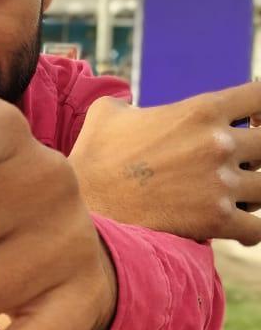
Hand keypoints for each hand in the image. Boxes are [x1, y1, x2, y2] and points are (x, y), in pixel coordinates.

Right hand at [69, 82, 260, 244]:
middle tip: (240, 163)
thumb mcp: (109, 111)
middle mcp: (219, 144)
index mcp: (201, 111)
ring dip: (255, 191)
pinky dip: (250, 229)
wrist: (85, 204)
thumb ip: (132, 99)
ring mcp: (221, 183)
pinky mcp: (216, 220)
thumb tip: (132, 105)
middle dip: (258, 153)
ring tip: (237, 196)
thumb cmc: (94, 156)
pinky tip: (236, 226)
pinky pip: (257, 228)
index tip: (253, 119)